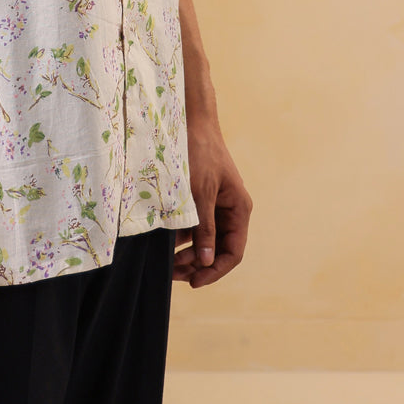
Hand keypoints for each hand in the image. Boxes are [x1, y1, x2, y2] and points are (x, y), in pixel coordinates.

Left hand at [173, 111, 251, 288]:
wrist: (189, 121)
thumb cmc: (199, 153)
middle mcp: (229, 210)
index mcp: (239, 209)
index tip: (194, 282)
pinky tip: (164, 243)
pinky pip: (193, 226)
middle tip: (173, 274)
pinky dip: (181, 236)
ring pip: (204, 240)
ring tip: (166, 263)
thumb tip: (208, 261)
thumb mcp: (200, 194)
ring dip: (187, 253)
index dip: (215, 270)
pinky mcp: (199, 199)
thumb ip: (205, 228)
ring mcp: (214, 205)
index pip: (233, 252)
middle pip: (218, 249)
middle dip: (198, 264)